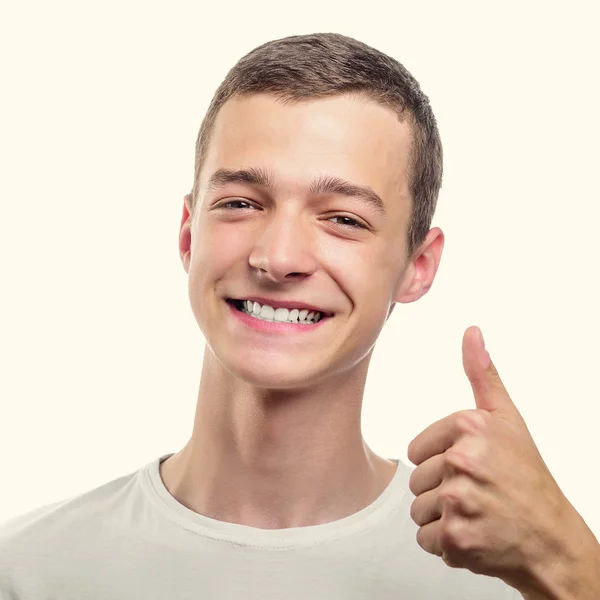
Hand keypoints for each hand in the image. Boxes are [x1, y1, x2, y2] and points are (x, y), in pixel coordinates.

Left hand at [407, 326, 573, 590]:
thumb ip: (482, 374)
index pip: (416, 450)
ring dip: (442, 518)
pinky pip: (426, 539)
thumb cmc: (527, 477)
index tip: (471, 468)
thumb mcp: (507, 419)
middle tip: (477, 494)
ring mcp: (459, 500)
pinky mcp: (457, 537)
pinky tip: (475, 534)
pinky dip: (446, 544)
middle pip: (416, 480)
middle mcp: (462, 460)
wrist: (553, 538)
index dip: (441, 462)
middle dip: (441, 491)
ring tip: (476, 514)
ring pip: (418, 510)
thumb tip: (471, 332)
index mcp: (469, 427)